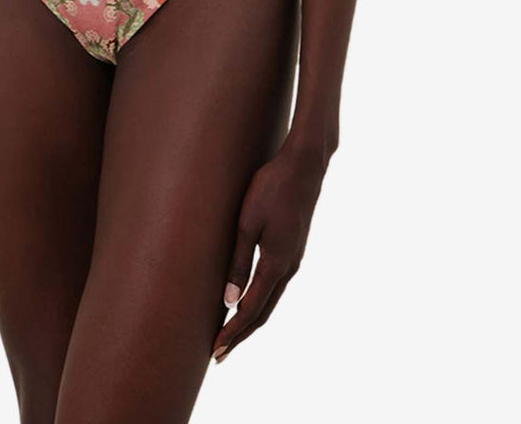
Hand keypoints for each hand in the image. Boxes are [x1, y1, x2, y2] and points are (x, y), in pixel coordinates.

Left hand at [211, 146, 327, 361]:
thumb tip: (229, 300)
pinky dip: (261, 301)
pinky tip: (251, 299)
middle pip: (263, 312)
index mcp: (277, 263)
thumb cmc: (272, 187)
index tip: (215, 351)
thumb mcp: (247, 222)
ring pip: (271, 300)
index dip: (232, 332)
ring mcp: (294, 258)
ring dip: (251, 319)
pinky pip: (275, 284)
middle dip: (241, 334)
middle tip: (219, 355)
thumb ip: (238, 261)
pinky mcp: (293, 248)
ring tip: (231, 333)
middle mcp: (288, 267)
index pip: (251, 309)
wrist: (305, 165)